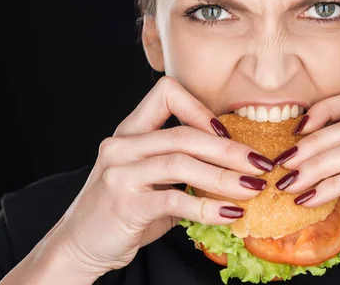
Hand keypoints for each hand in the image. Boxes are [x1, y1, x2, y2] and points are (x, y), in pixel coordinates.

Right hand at [46, 76, 274, 277]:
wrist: (79, 245)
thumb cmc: (121, 211)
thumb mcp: (147, 180)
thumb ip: (180, 167)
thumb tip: (233, 165)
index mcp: (129, 132)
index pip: (165, 94)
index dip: (200, 108)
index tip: (226, 131)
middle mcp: (122, 146)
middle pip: (184, 134)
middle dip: (229, 149)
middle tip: (260, 163)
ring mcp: (120, 174)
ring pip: (182, 163)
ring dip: (225, 176)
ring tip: (253, 188)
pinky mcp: (126, 205)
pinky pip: (175, 201)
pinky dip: (208, 207)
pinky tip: (230, 214)